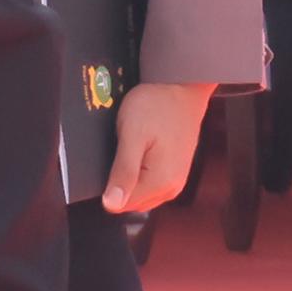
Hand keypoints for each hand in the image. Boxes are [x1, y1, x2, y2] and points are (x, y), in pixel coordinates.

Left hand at [99, 82, 213, 214]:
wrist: (182, 85)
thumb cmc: (157, 104)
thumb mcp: (132, 135)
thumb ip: (123, 172)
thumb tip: (111, 204)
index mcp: (161, 182)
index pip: (120, 204)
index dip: (109, 183)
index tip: (114, 156)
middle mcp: (172, 187)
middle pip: (130, 201)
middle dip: (120, 182)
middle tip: (123, 148)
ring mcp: (176, 180)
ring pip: (140, 194)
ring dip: (130, 178)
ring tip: (134, 147)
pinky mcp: (176, 171)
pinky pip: (150, 184)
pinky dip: (140, 174)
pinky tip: (141, 151)